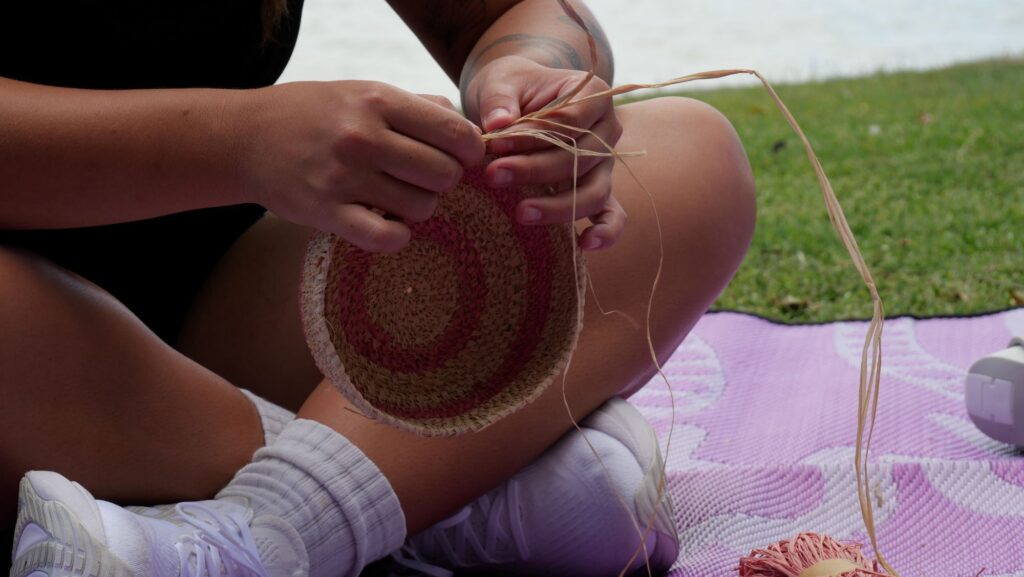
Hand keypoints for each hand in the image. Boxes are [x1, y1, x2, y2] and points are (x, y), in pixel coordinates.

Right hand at [238, 81, 483, 251]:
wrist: (245, 138)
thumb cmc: (315, 114)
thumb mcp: (363, 92)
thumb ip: (417, 105)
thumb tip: (468, 129)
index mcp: (378, 101)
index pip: (454, 132)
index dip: (471, 151)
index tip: (463, 157)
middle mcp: (363, 137)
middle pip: (444, 175)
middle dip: (444, 181)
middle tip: (422, 179)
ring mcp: (343, 177)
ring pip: (421, 208)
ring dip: (419, 208)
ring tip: (397, 197)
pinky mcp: (325, 212)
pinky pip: (385, 237)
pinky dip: (396, 236)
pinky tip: (388, 225)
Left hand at [464, 56, 624, 250]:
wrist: (522, 97)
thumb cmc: (513, 87)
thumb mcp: (502, 82)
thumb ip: (500, 100)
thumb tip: (497, 123)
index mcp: (594, 95)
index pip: (568, 120)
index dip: (532, 134)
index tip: (495, 142)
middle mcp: (608, 130)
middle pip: (580, 158)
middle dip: (535, 170)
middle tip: (493, 175)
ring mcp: (606, 163)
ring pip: (593, 191)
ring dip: (558, 206)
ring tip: (521, 213)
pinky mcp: (598, 188)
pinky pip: (612, 214)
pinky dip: (605, 231)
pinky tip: (585, 245)